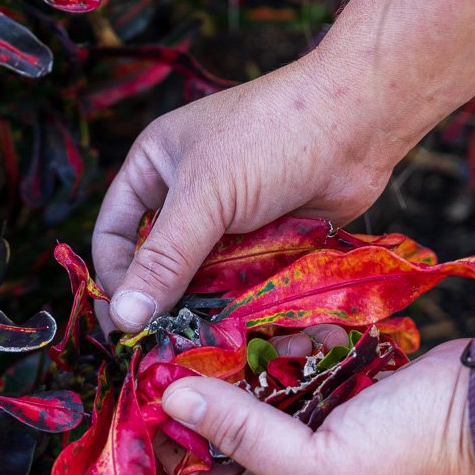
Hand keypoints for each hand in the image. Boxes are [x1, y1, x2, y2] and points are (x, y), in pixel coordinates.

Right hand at [91, 46, 405, 331]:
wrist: (359, 124)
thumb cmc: (272, 138)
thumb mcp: (206, 196)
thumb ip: (166, 260)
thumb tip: (124, 317)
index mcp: (157, 167)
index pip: (115, 232)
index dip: (115, 278)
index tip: (123, 324)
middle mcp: (190, 196)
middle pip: (162, 265)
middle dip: (165, 305)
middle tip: (163, 348)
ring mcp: (232, 223)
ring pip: (205, 283)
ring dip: (206, 314)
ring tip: (205, 350)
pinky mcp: (269, 245)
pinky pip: (245, 287)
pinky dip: (245, 311)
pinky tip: (246, 338)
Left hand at [159, 339, 474, 474]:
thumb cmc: (410, 451)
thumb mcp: (317, 458)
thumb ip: (243, 433)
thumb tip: (171, 399)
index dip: (175, 450)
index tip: (144, 401)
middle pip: (232, 435)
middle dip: (209, 395)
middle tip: (175, 352)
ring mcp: (325, 426)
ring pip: (262, 391)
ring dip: (248, 362)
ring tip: (225, 334)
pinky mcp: (346, 383)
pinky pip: (299, 362)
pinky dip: (291, 343)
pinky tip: (284, 326)